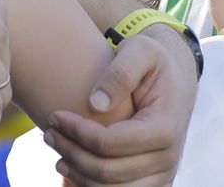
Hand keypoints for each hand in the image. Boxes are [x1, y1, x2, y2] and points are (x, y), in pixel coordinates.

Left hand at [41, 28, 196, 185]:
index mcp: (164, 128)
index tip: (55, 115)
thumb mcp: (140, 50)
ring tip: (56, 148)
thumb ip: (120, 72)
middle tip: (48, 132)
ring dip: (76, 173)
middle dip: (70, 152)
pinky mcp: (153, 182)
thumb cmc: (153, 62)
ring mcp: (161, 175)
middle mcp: (167, 158)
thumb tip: (95, 104)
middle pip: (106, 171)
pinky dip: (90, 184)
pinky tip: (70, 165)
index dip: (76, 132)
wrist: (175, 80)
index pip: (109, 143)